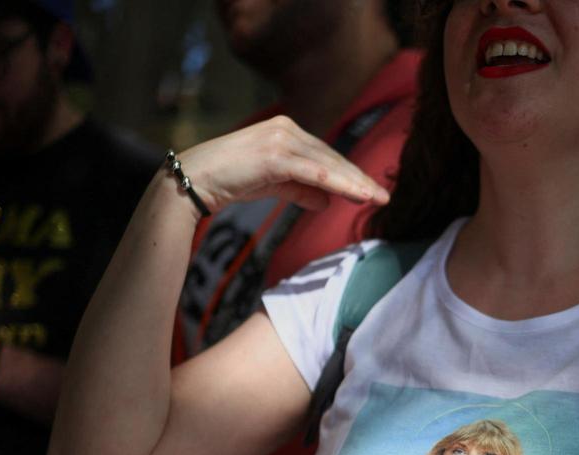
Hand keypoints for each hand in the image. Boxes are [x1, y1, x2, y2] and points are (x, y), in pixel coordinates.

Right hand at [172, 115, 389, 216]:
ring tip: (377, 198)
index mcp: (285, 130)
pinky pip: (315, 173)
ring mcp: (281, 139)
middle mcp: (286, 128)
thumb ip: (301, 189)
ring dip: (355, 183)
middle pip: (332, 158)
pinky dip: (339, 184)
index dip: (349, 174)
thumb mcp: (272, 183)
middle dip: (359, 178)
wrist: (194, 180)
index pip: (325, 155)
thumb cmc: (229, 180)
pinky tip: (357, 195)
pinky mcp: (275, 155)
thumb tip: (328, 201)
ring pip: (328, 165)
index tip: (371, 190)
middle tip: (383, 195)